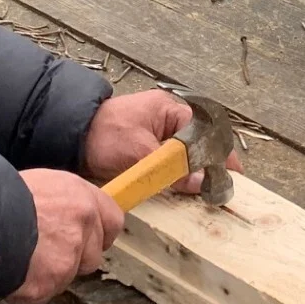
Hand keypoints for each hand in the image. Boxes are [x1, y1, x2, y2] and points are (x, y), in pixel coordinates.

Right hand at [7, 169, 124, 303]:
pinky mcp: (48, 284)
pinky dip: (29, 289)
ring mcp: (67, 259)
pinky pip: (42, 294)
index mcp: (82, 198)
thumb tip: (71, 217)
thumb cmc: (2, 196)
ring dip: (50, 275)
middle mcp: (82, 227)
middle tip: (45, 251)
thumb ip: (66, 203)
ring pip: (66, 277)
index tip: (89, 239)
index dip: (99, 234)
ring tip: (22, 257)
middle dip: (72, 259)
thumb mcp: (44, 184)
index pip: (113, 222)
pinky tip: (13, 271)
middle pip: (92, 256)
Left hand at [81, 91, 242, 194]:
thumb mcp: (140, 151)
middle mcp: (171, 120)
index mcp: (173, 110)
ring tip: (208, 193)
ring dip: (196, 173)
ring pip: (188, 156)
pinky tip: (186, 192)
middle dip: (212, 165)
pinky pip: (173, 164)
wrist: (72, 136)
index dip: (222, 154)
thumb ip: (172, 167)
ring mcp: (161, 136)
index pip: (208, 132)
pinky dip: (181, 177)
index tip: (233, 175)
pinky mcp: (151, 151)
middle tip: (222, 188)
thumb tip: (202, 181)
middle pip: (202, 144)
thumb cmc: (104, 134)